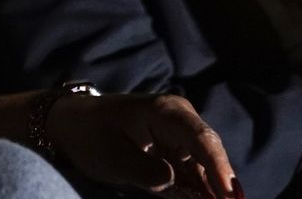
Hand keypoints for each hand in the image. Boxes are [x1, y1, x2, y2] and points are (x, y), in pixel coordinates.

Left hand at [48, 91, 240, 198]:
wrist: (72, 125)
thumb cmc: (90, 135)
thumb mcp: (112, 157)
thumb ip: (145, 171)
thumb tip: (174, 182)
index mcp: (166, 112)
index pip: (201, 139)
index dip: (219, 168)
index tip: (229, 195)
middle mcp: (180, 120)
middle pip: (210, 154)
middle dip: (224, 184)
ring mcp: (179, 137)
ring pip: (207, 167)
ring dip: (215, 191)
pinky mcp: (175, 153)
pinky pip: (195, 174)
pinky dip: (202, 191)